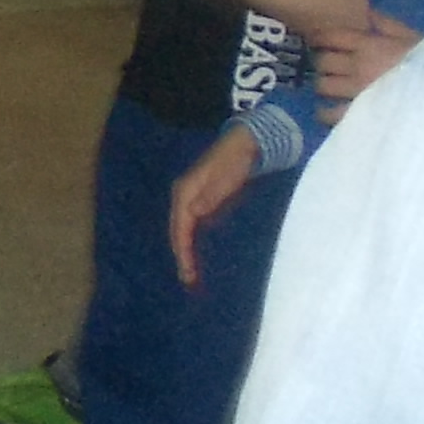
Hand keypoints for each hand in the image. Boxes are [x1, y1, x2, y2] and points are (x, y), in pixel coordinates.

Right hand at [167, 126, 259, 287]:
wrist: (246, 143)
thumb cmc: (237, 161)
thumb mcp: (227, 178)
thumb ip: (211, 196)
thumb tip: (192, 213)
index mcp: (186, 192)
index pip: (180, 228)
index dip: (182, 251)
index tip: (188, 272)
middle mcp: (183, 195)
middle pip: (178, 231)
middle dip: (181, 256)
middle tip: (188, 281)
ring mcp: (190, 197)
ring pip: (183, 229)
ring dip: (185, 250)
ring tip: (190, 273)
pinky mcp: (200, 200)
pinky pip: (191, 225)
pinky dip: (192, 241)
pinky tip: (197, 252)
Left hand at [312, 13, 421, 104]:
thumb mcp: (412, 36)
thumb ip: (387, 24)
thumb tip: (366, 12)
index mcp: (369, 45)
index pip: (330, 37)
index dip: (322, 39)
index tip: (323, 42)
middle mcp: (357, 66)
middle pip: (322, 61)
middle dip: (324, 63)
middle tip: (331, 68)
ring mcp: (355, 91)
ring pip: (322, 86)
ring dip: (325, 86)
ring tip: (332, 88)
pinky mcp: (358, 114)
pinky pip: (329, 114)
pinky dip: (325, 113)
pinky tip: (328, 111)